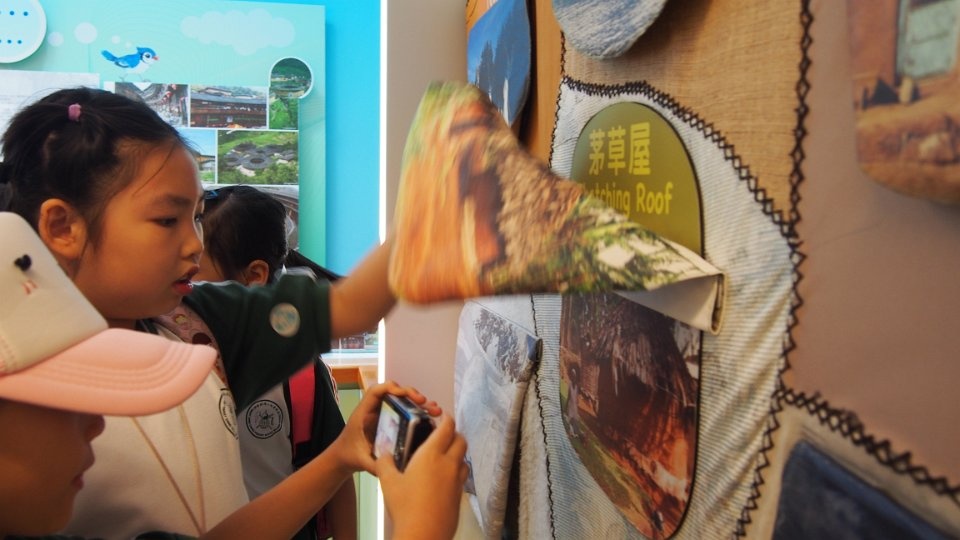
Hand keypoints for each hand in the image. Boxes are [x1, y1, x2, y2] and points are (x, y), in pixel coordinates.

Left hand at [331, 380, 438, 474]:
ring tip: (434, 409)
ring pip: (401, 400)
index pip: (375, 391)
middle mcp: (375, 409)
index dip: (390, 388)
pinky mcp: (390, 419)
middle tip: (425, 402)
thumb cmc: (349, 455)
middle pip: (393, 392)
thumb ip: (373, 465)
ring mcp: (383, 413)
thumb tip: (390, 469)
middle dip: (410, 394)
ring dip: (418, 403)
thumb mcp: (361, 461)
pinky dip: (417, 411)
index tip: (404, 394)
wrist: (343, 457)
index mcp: (363, 413)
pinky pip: (404, 410)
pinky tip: (430, 416)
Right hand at [377, 415, 467, 539]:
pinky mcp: (460, 495)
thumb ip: (385, 463)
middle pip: (461, 441)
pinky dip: (457, 471)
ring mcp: (457, 480)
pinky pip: (462, 477)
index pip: (447, 428)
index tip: (443, 417)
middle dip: (455, 434)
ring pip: (464, 459)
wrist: (423, 534)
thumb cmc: (405, 506)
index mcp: (431, 455)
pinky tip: (445, 479)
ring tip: (446, 456)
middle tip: (444, 436)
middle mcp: (449, 464)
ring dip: (458, 453)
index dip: (447, 419)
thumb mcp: (388, 482)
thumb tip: (384, 454)